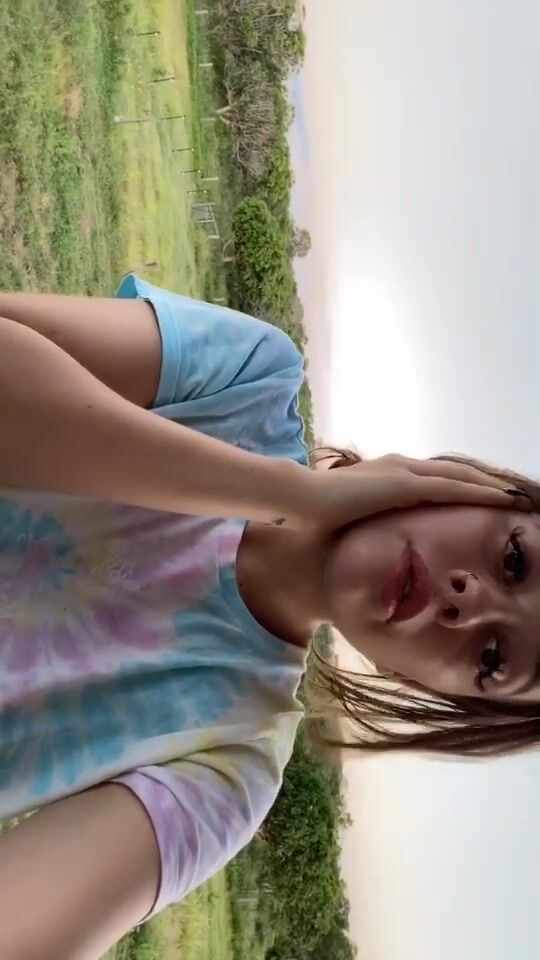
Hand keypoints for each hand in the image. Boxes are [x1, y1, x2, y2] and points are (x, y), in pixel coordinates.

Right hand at [295, 454, 530, 533]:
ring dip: (492, 487)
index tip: (488, 497)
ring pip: (461, 477)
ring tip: (518, 496)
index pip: (438, 479)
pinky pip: (452, 488)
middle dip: (487, 484)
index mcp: (390, 474)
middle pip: (456, 473)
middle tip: (515, 495)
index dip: (465, 486)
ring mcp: (404, 472)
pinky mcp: (405, 484)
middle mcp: (402, 466)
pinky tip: (501, 499)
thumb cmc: (317, 516)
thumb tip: (371, 549)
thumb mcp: (352, 521)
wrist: (300, 498)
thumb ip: (368, 527)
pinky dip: (480, 492)